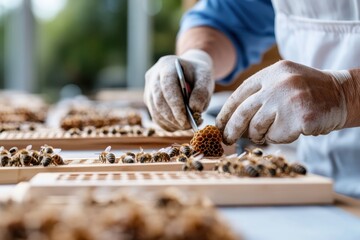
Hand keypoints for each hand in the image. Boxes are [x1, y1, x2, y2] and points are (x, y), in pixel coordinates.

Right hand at [144, 49, 213, 130]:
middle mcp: (153, 76)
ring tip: (187, 126)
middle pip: (159, 101)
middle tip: (188, 126)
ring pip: (155, 111)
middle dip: (173, 118)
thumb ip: (202, 92)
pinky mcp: (149, 100)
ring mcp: (148, 88)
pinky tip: (180, 126)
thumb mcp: (206, 78)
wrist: (189, 71)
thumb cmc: (198, 74)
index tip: (186, 120)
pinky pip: (155, 117)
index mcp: (167, 65)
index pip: (167, 86)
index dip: (175, 105)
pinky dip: (168, 125)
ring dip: (171, 123)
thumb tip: (195, 110)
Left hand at [216, 60, 349, 144]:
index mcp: (271, 73)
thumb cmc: (308, 92)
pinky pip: (275, 136)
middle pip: (242, 112)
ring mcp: (288, 100)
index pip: (239, 94)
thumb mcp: (282, 82)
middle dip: (231, 129)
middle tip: (227, 139)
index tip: (219, 125)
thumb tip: (232, 120)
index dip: (226, 112)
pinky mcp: (298, 117)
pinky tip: (288, 130)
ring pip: (257, 127)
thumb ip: (260, 95)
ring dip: (258, 135)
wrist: (342, 95)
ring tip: (267, 133)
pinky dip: (277, 138)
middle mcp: (277, 84)